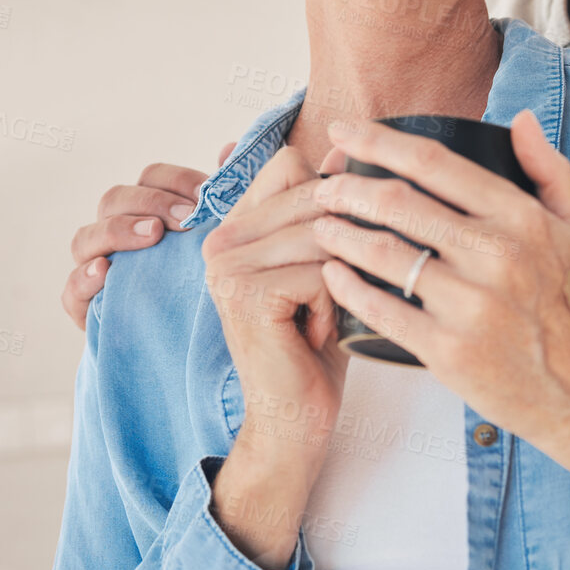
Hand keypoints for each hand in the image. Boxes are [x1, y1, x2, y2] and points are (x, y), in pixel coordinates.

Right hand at [62, 139, 237, 329]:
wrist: (187, 346)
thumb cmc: (203, 282)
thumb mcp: (218, 241)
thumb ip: (222, 197)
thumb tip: (228, 150)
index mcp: (147, 209)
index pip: (151, 177)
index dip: (176, 180)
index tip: (207, 195)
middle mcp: (115, 232)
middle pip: (115, 199)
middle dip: (151, 202)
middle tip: (187, 218)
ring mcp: (94, 266)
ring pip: (86, 237)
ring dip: (118, 231)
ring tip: (153, 235)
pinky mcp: (84, 307)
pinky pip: (71, 290)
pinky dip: (84, 278)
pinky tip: (107, 272)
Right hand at [200, 140, 352, 566]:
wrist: (295, 419)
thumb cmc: (318, 346)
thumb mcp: (327, 267)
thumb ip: (329, 211)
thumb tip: (348, 150)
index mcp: (236, 225)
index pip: (291, 165)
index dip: (331, 196)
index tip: (336, 249)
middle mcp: (221, 239)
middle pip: (313, 195)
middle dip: (346, 244)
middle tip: (334, 294)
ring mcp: (227, 266)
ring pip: (324, 234)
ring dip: (343, 280)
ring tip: (322, 317)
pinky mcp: (245, 294)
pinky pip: (322, 272)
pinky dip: (336, 306)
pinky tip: (315, 336)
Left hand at [312, 111, 569, 533]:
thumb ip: (548, 169)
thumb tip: (516, 119)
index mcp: (521, 218)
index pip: (434, 163)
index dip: (378, 141)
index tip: (343, 131)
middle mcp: (496, 256)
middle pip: (398, 203)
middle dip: (346, 189)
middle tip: (322, 187)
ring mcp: (470, 305)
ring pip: (383, 254)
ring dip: (339, 234)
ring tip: (320, 227)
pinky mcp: (449, 350)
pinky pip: (382, 310)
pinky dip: (348, 289)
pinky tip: (332, 275)